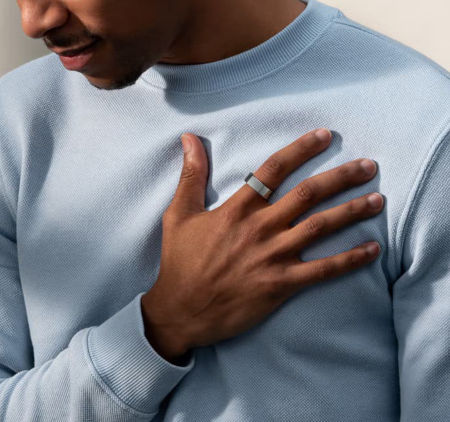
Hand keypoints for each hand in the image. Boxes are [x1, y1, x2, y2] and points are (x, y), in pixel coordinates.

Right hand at [141, 128, 383, 363]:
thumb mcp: (179, 215)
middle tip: (368, 166)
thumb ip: (190, 176)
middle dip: (341, 177)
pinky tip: (371, 250)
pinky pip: (323, 270)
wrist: (181, 310)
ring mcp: (273, 256)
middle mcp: (260, 227)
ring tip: (378, 200)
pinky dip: (350, 259)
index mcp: (238, 209)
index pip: (274, 169)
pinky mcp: (281, 284)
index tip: (325, 136)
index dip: (302, 149)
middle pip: (308, 194)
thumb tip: (189, 139)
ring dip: (352, 211)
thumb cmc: (180, 262)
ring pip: (321, 227)